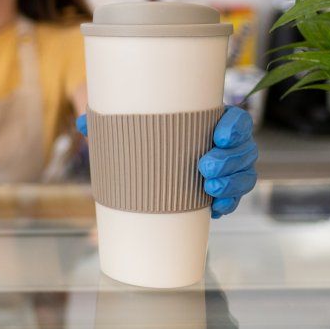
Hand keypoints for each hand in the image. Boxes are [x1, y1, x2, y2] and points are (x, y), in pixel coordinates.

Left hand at [74, 106, 257, 218]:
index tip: (218, 136)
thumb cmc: (142, 132)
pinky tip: (215, 209)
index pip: (235, 119)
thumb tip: (85, 124)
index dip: (234, 128)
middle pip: (243, 149)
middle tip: (203, 169)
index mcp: (208, 119)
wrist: (145, 157)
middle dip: (229, 161)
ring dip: (232, 184)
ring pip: (245, 174)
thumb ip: (110, 120)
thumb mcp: (128, 124)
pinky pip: (235, 196)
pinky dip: (228, 203)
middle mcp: (224, 142)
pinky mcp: (221, 188)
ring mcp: (227, 167)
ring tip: (209, 190)